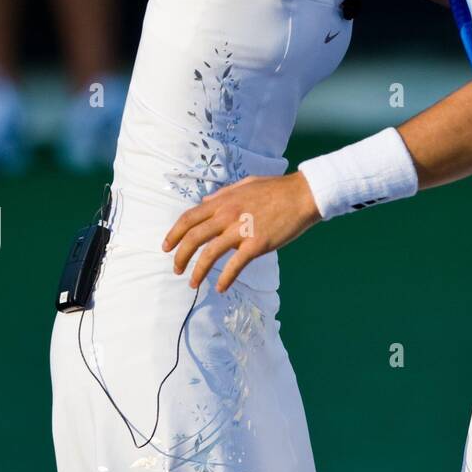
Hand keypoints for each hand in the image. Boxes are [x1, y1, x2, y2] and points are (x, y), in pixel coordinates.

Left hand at [162, 172, 321, 291]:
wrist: (304, 195)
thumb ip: (223, 194)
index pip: (189, 218)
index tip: (167, 247)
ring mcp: (242, 230)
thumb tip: (205, 202)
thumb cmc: (277, 189)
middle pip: (193, 237)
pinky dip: (225, 278)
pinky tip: (220, 287)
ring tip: (192, 283)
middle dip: (180, 256)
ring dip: (197, 271)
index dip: (174, 234)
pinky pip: (235, 265)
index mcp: (223, 201)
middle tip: (176, 268)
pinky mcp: (257, 244)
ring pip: (209, 254)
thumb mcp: (245, 184)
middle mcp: (227, 215)